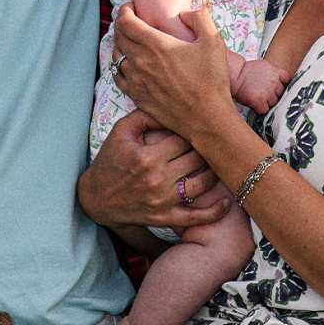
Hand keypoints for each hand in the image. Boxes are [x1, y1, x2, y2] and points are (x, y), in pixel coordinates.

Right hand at [78, 109, 229, 230]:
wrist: (96, 198)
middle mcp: (158, 179)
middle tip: (212, 141)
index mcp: (148, 156)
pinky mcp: (166, 217)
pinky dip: (214, 212)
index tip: (198, 126)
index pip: (183, 138)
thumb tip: (168, 106)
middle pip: (196, 159)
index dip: (193, 130)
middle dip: (205, 148)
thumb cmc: (110, 161)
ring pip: (202, 183)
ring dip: (213, 172)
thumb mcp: (120, 132)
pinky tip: (227, 202)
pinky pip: (196, 217)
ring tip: (217, 163)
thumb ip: (143, 115)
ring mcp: (163, 201)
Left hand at [113, 4, 235, 141]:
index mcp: (155, 45)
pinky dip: (119, 67)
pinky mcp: (137, 97)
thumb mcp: (213, 42)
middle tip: (131, 22)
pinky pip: (118, 77)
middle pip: (118, 37)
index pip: (125, 22)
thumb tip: (186, 12)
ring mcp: (136, 81)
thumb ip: (200, 18)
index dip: (124, 11)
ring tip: (130, 42)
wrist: (207, 118)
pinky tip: (128, 65)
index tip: (131, 8)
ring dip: (120, 46)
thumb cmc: (211, 80)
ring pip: (116, 57)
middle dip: (122, 25)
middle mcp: (140, 61)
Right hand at [232, 58, 289, 114]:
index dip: (283, 84)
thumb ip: (274, 73)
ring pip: (273, 103)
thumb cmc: (246, 71)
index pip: (288, 81)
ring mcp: (268, 93)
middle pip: (281, 94)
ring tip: (258, 97)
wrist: (234, 74)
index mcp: (276, 72)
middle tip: (264, 93)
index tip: (278, 86)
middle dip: (274, 94)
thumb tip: (281, 82)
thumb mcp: (265, 66)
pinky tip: (254, 103)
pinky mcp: (259, 101)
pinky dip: (260, 108)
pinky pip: (265, 110)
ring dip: (267, 102)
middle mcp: (274, 83)